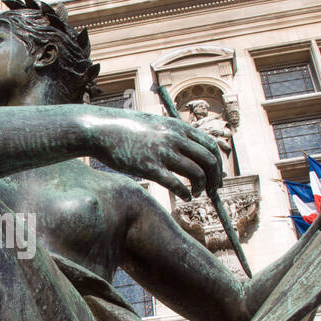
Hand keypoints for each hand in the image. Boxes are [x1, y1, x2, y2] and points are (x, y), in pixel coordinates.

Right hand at [92, 110, 223, 199]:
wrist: (101, 129)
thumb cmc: (126, 128)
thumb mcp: (156, 124)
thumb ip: (173, 133)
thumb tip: (187, 146)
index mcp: (178, 127)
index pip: (211, 145)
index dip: (218, 163)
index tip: (217, 175)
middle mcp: (175, 138)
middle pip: (209, 160)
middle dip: (215, 178)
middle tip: (212, 190)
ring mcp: (163, 152)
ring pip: (197, 173)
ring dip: (202, 187)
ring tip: (196, 194)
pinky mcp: (150, 167)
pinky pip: (176, 184)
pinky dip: (186, 193)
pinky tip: (185, 197)